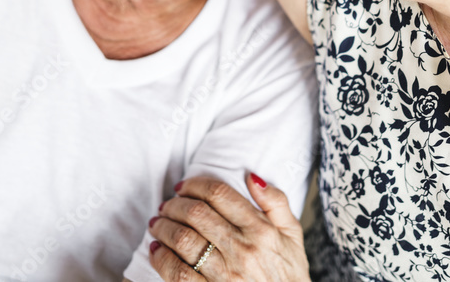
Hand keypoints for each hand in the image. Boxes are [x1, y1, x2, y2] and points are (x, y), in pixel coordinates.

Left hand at [149, 174, 309, 281]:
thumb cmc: (289, 274)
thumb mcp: (293, 234)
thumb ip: (276, 202)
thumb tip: (252, 177)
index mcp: (261, 230)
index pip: (220, 194)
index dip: (196, 185)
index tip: (184, 187)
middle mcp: (242, 249)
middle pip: (197, 213)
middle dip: (174, 204)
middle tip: (166, 204)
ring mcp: (225, 274)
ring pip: (183, 240)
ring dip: (164, 227)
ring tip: (157, 223)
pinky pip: (178, 273)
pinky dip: (162, 258)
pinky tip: (156, 250)